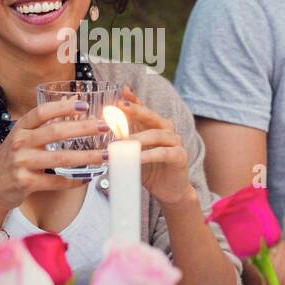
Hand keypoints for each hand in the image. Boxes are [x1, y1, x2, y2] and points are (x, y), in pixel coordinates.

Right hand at [0, 99, 105, 231]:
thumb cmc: (11, 159)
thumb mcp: (21, 137)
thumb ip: (42, 124)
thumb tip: (72, 102)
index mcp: (20, 128)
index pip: (42, 112)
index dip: (63, 107)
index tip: (84, 105)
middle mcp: (19, 143)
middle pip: (56, 132)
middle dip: (83, 129)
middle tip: (104, 127)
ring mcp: (22, 163)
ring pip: (60, 159)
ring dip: (86, 157)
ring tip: (104, 155)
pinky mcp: (26, 182)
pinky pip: (55, 181)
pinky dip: (74, 180)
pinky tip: (87, 177)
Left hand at [114, 86, 195, 207]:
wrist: (168, 190)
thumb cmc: (149, 168)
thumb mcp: (133, 152)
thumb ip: (123, 137)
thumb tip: (104, 124)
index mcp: (155, 125)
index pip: (143, 108)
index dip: (133, 100)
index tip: (121, 93)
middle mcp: (167, 129)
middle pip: (151, 116)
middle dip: (135, 110)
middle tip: (120, 107)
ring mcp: (176, 142)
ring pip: (157, 134)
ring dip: (138, 138)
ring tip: (123, 141)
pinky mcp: (180, 156)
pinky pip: (163, 153)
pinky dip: (149, 155)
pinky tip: (138, 157)